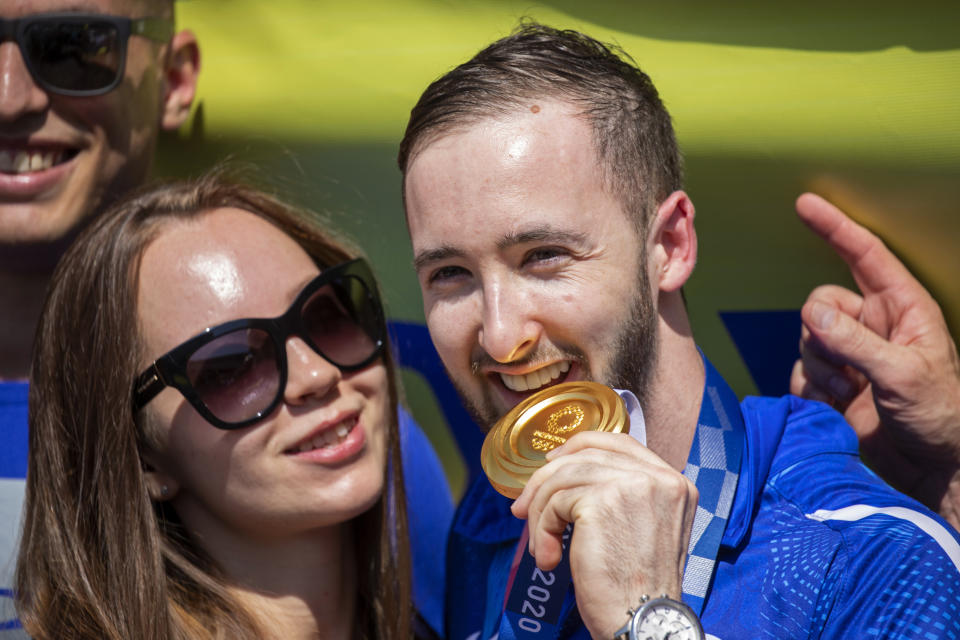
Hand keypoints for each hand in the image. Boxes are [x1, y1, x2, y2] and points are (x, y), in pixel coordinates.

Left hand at [511, 432, 698, 638]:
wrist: (641, 620)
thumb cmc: (635, 585)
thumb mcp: (640, 526)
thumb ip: (618, 493)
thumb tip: (560, 468)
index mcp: (673, 482)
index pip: (619, 441)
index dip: (580, 447)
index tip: (551, 463)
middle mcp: (659, 478)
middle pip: (585, 455)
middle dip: (546, 480)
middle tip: (524, 508)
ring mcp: (633, 485)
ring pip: (565, 477)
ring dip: (542, 511)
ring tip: (543, 545)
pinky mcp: (603, 501)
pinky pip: (556, 502)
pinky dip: (543, 529)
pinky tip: (550, 558)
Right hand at [789, 193, 959, 527]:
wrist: (930, 471)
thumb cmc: (940, 417)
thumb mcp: (904, 375)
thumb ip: (855, 342)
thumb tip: (811, 314)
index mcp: (903, 308)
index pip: (864, 255)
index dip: (835, 228)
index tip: (805, 204)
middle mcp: (873, 325)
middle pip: (820, 303)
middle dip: (823, 335)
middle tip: (845, 368)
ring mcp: (850, 354)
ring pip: (806, 339)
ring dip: (821, 369)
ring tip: (849, 396)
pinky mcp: (831, 384)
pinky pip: (799, 371)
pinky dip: (811, 390)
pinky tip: (836, 409)